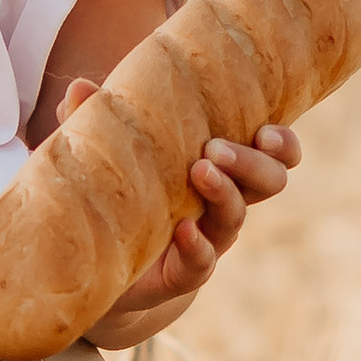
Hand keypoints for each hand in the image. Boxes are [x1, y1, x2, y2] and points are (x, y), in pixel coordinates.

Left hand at [76, 108, 302, 347]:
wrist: (101, 264)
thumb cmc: (120, 193)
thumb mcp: (111, 153)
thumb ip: (98, 121)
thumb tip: (78, 87)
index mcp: (222, 166)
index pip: (274, 153)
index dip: (282, 143)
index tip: (266, 130)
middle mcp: (224, 202)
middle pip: (269, 182)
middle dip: (251, 162)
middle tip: (215, 147)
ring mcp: (208, 238)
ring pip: (237, 217)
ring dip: (224, 193)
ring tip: (199, 171)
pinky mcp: (184, 272)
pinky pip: (202, 263)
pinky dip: (197, 246)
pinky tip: (183, 230)